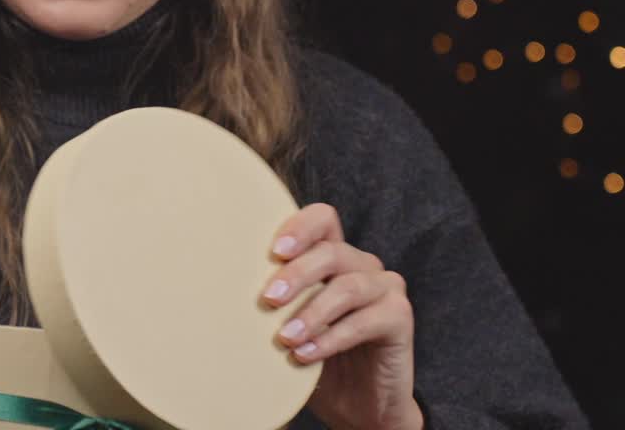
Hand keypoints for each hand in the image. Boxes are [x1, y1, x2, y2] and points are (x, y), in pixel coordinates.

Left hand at [261, 203, 422, 429]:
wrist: (356, 405)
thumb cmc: (315, 356)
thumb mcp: (287, 323)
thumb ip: (273, 301)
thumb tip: (224, 291)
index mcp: (334, 257)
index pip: (322, 219)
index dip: (300, 227)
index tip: (274, 251)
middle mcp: (362, 265)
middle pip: (331, 251)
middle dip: (296, 274)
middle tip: (268, 300)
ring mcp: (385, 288)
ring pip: (348, 286)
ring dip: (312, 312)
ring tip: (285, 337)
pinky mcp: (400, 317)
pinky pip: (366, 320)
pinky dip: (332, 338)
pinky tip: (305, 354)